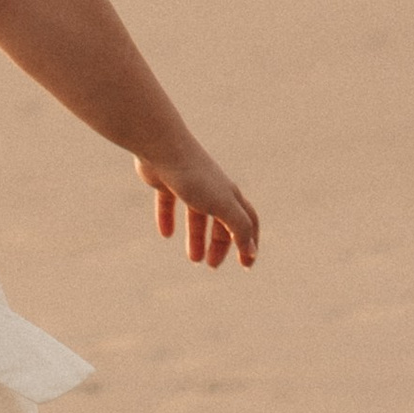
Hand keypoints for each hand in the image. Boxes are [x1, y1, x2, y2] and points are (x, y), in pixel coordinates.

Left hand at [136, 148, 257, 269]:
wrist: (162, 147)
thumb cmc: (195, 177)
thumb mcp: (223, 206)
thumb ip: (239, 228)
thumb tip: (250, 250)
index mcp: (229, 194)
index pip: (248, 221)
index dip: (250, 242)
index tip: (246, 264)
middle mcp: (212, 189)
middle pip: (221, 221)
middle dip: (219, 244)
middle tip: (211, 265)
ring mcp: (189, 185)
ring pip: (196, 216)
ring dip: (196, 238)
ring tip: (194, 259)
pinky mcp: (166, 181)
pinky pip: (169, 204)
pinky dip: (168, 219)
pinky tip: (165, 234)